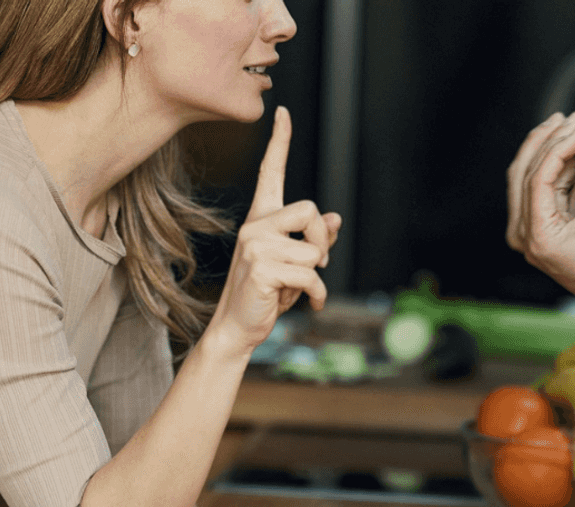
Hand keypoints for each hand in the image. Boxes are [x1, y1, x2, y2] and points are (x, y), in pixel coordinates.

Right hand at [210, 106, 342, 351]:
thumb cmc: (267, 293)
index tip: (282, 112)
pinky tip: (303, 303)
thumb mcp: (293, 262)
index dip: (279, 142)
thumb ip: (314, 238)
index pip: (270, 172)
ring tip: (294, 288)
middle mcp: (256, 225)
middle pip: (311, 210)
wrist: (239, 326)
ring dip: (315, 276)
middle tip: (313, 265)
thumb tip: (335, 218)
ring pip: (314, 250)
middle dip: (322, 241)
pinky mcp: (261, 268)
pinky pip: (311, 274)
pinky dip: (315, 294)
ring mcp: (255, 245)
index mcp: (262, 218)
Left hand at [506, 114, 574, 321]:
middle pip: (524, 175)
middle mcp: (526, 237)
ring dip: (552, 153)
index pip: (538, 178)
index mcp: (539, 237)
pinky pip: (543, 192)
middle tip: (570, 119)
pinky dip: (558, 170)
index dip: (559, 147)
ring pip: (530, 180)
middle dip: (547, 142)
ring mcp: (531, 235)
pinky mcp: (543, 231)